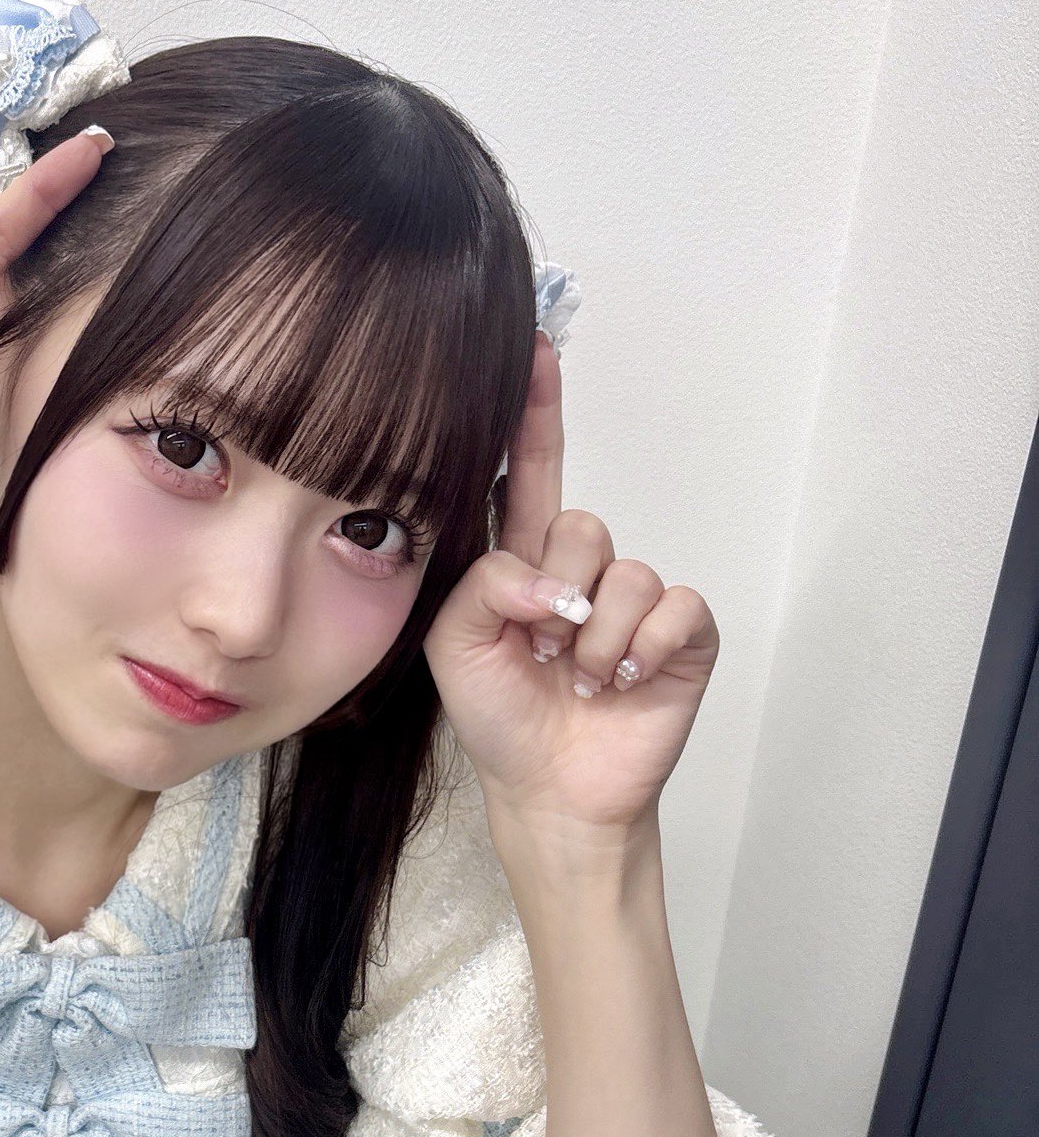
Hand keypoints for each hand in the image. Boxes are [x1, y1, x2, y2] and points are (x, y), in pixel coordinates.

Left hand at [421, 330, 719, 835]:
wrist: (550, 792)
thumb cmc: (499, 718)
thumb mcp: (454, 647)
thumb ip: (483, 585)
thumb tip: (554, 581)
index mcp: (524, 562)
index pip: (531, 471)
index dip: (535, 410)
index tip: (534, 344)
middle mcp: (583, 571)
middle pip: (581, 525)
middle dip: (556, 596)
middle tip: (542, 652)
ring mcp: (635, 601)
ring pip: (624, 574)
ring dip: (594, 641)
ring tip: (579, 680)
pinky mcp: (682, 633)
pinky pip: (672, 605)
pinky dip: (641, 650)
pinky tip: (623, 683)